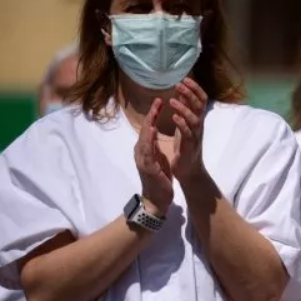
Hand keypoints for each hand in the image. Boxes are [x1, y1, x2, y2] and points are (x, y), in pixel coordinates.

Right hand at [134, 98, 173, 215]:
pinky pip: (147, 151)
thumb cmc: (158, 179)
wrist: (157, 200)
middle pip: (145, 130)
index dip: (153, 115)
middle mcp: (141, 152)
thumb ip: (154, 144)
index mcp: (145, 149)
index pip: (149, 128)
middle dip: (151, 115)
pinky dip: (149, 139)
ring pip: (144, 138)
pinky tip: (153, 130)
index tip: (159, 102)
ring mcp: (143, 159)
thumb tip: (153, 130)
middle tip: (158, 100)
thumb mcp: (158, 158)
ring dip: (149, 123)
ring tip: (155, 111)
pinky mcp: (147, 167)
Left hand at [169, 78, 208, 183]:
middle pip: (199, 105)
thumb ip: (185, 110)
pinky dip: (181, 124)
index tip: (185, 79)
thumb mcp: (185, 125)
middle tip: (179, 84)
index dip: (194, 88)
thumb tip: (181, 93)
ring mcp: (196, 135)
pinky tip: (174, 117)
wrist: (189, 169)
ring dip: (184, 108)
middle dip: (190, 93)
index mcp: (197, 119)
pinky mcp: (190, 145)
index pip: (201, 99)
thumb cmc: (186, 146)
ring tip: (172, 100)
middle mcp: (199, 125)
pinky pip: (188, 133)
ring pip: (194, 118)